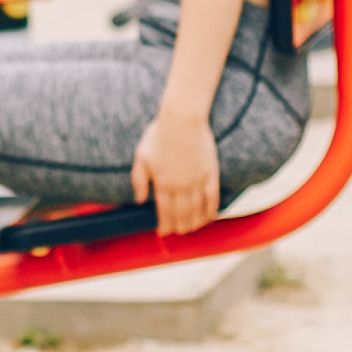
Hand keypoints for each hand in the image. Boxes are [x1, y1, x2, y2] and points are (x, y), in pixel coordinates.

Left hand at [128, 114, 221, 234]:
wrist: (182, 120)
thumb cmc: (159, 135)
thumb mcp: (141, 156)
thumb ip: (139, 179)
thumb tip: (139, 200)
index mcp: (162, 183)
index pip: (164, 212)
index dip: (164, 225)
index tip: (163, 232)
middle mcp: (180, 186)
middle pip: (181, 215)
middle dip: (179, 227)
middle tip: (178, 232)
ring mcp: (197, 181)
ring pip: (197, 210)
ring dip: (194, 223)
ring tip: (191, 228)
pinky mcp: (210, 174)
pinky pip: (213, 198)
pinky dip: (211, 211)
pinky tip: (210, 218)